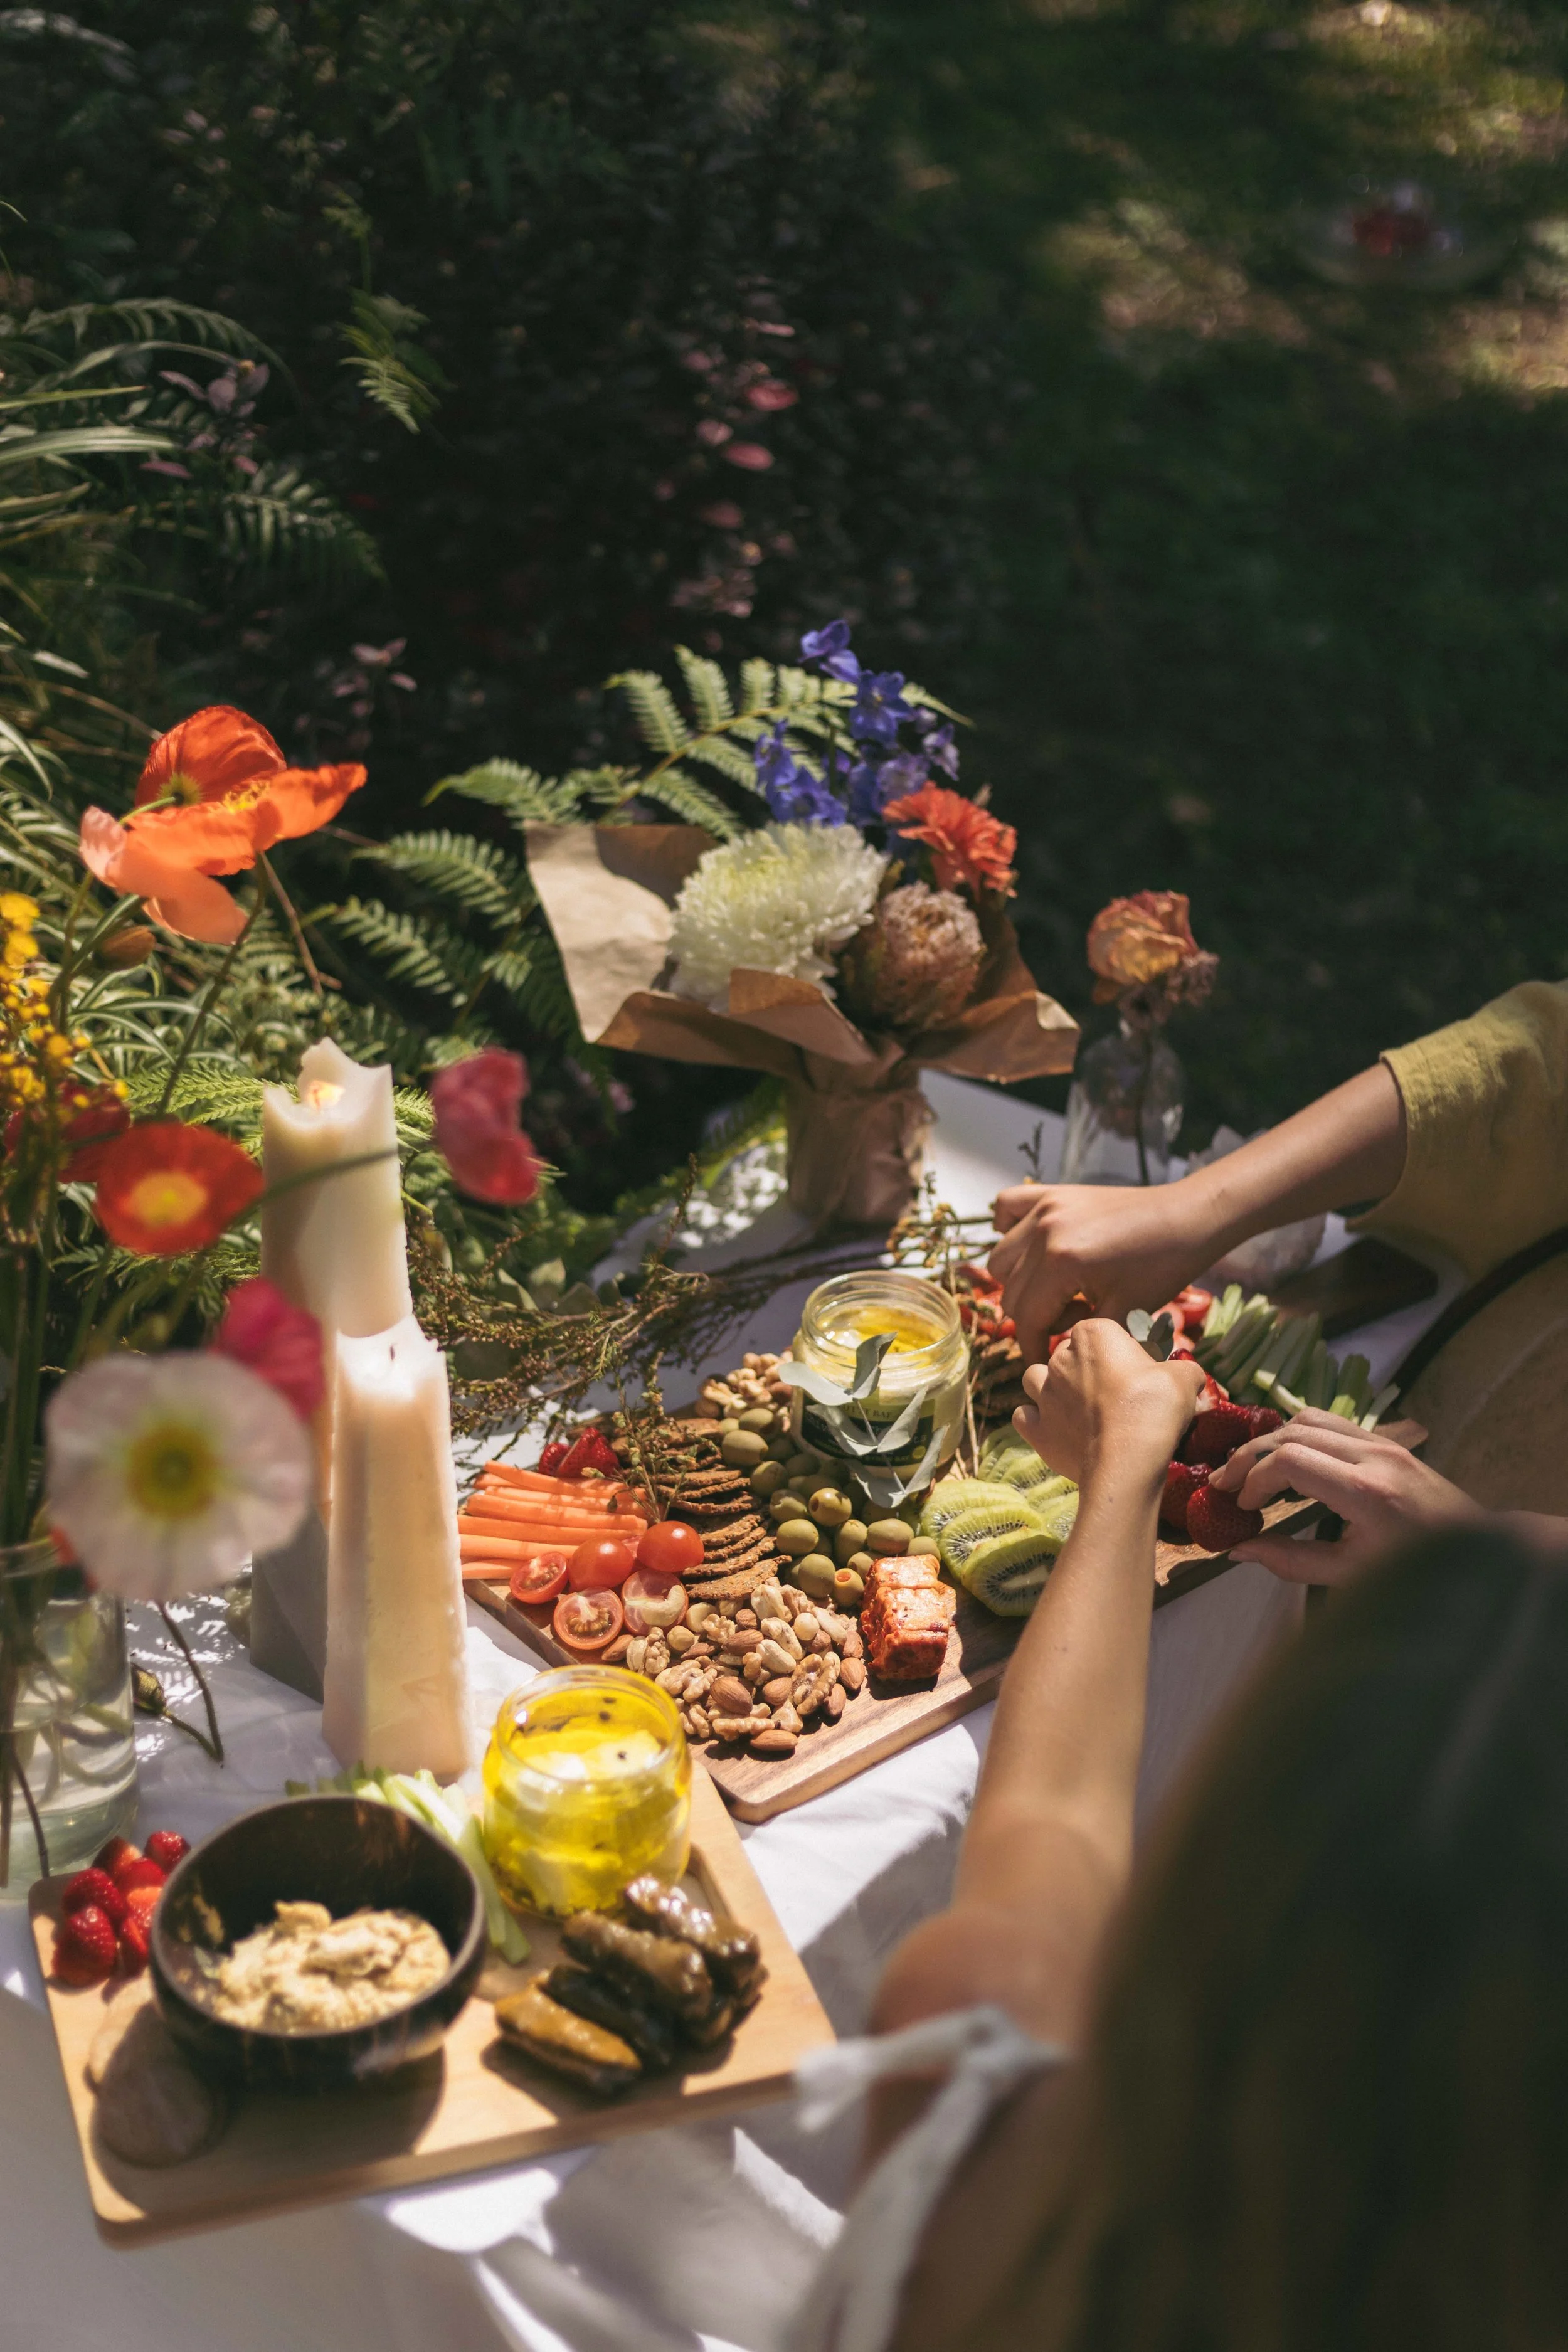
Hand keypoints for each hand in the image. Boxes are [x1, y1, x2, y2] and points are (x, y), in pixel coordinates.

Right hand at [988, 1182, 1215, 1361]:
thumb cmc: (1163, 1267)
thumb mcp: (1124, 1313)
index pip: (1026, 1317)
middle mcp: (1044, 1231)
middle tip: (1073, 1318)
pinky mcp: (1052, 1193)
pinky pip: (1006, 1207)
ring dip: (1021, 1282)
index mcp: (1061, 1262)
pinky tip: (1034, 1247)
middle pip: (1010, 1291)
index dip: (1032, 1347)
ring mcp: (1045, 1207)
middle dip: (1034, 1317)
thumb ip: (1080, 1336)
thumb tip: (1053, 1356)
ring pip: (1001, 1258)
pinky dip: (1009, 1229)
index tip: (1044, 1363)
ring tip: (1059, 1288)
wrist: (1187, 1217)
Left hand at [1013, 1318, 1204, 1488]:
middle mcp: (1060, 1358)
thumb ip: (1184, 1370)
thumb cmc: (1155, 1407)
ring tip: (1076, 1407)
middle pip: (1067, 1355)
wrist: (1128, 1457)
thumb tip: (1189, 1375)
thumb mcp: (1184, 1378)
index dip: (1118, 1351)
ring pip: (1034, 1379)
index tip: (1135, 1372)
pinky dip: (1037, 1422)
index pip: (1100, 1332)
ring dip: (1050, 1389)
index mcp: (1093, 1334)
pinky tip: (1057, 1431)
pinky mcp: (1036, 1428)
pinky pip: (1024, 1417)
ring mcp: (1044, 1394)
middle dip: (1083, 1369)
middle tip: (1112, 1395)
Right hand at [1207, 1409, 1472, 1584]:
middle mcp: (1375, 1457)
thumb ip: (1292, 1561)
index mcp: (1368, 1493)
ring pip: (1308, 1418)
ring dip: (1270, 1440)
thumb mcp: (1352, 1575)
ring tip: (1248, 1470)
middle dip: (1250, 1457)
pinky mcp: (1386, 1440)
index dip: (1254, 1479)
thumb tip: (1239, 1550)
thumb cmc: (1414, 1573)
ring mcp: (1383, 1443)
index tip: (1241, 1505)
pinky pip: (1330, 1422)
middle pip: (1293, 1433)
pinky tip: (1282, 1459)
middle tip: (1224, 1484)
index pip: (1291, 1461)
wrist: (1477, 1552)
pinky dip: (1296, 1434)